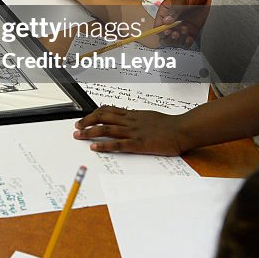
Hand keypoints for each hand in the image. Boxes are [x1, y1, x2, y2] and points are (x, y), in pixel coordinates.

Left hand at [72, 106, 187, 155]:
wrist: (182, 130)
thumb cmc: (168, 125)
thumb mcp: (149, 116)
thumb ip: (136, 118)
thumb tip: (127, 117)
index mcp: (132, 114)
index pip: (107, 110)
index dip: (93, 114)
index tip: (84, 118)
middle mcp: (130, 121)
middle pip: (102, 117)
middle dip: (87, 122)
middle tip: (76, 127)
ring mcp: (133, 132)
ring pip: (106, 129)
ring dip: (90, 132)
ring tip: (78, 135)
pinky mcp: (138, 144)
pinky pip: (118, 144)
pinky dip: (104, 145)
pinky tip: (94, 147)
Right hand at [155, 0, 221, 46]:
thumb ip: (175, 10)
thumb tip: (166, 22)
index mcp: (167, 10)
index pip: (158, 23)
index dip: (160, 29)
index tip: (167, 30)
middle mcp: (173, 19)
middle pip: (165, 34)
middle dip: (169, 36)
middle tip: (175, 33)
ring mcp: (183, 25)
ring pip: (175, 39)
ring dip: (178, 39)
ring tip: (185, 30)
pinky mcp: (193, 30)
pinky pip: (186, 41)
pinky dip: (186, 42)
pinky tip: (189, 38)